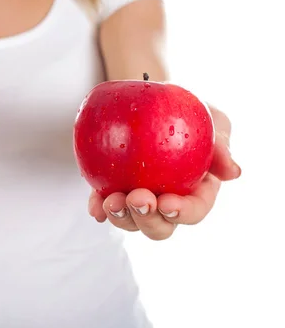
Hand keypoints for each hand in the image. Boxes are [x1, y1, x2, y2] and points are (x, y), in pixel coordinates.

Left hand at [88, 105, 240, 240]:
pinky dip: (98, 207)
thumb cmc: (191, 115)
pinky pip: (104, 203)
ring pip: (130, 220)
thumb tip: (232, 173)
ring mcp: (138, 200)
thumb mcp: (212, 123)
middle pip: (159, 225)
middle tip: (137, 199)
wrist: (154, 102)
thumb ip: (221, 145)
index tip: (167, 203)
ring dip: (120, 216)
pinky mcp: (112, 190)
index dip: (181, 212)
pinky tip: (94, 207)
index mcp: (196, 193)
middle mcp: (166, 203)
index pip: (193, 211)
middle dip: (147, 219)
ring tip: (111, 201)